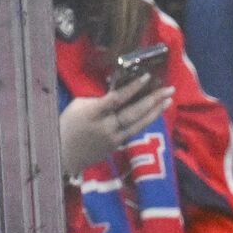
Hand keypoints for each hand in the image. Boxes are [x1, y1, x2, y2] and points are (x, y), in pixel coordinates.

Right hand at [59, 76, 173, 177]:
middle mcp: (106, 127)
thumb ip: (98, 100)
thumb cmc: (68, 126)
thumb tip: (116, 93)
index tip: (147, 77)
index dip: (132, 88)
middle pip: (133, 113)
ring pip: (138, 124)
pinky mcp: (116, 146)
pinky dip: (145, 121)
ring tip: (169, 101)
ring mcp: (113, 138)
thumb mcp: (77, 106)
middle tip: (169, 89)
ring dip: (155, 112)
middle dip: (153, 100)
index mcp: (93, 113)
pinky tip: (155, 113)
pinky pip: (133, 131)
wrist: (63, 155)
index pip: (116, 99)